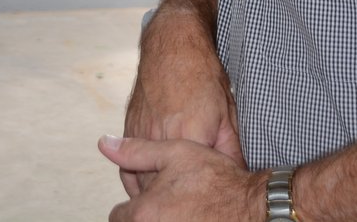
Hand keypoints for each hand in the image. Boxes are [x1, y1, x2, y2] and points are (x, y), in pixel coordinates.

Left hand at [99, 135, 265, 221]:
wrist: (251, 205)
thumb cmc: (215, 178)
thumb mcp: (175, 152)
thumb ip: (136, 151)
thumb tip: (105, 143)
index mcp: (143, 213)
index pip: (118, 216)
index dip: (133, 204)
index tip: (150, 197)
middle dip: (145, 215)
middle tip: (168, 202)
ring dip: (160, 220)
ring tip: (181, 209)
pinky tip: (191, 217)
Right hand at [123, 11, 244, 194]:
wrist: (172, 46)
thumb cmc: (203, 77)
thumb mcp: (228, 115)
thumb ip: (231, 152)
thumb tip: (238, 179)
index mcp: (189, 136)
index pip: (194, 183)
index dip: (202, 198)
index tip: (209, 205)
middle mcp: (160, 138)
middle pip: (163, 187)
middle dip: (175, 200)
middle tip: (187, 209)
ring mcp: (140, 133)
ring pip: (141, 179)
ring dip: (153, 193)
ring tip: (167, 202)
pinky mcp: (129, 129)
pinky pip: (126, 165)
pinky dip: (135, 179)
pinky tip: (147, 186)